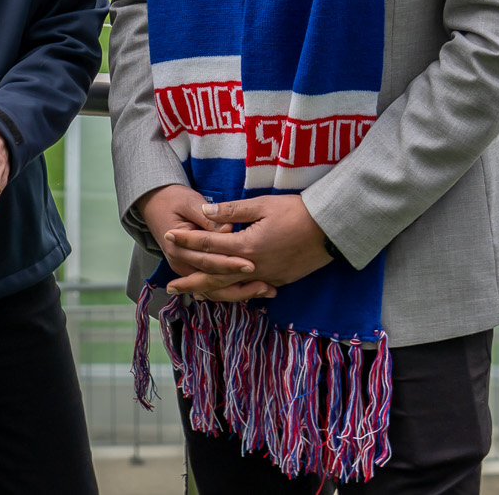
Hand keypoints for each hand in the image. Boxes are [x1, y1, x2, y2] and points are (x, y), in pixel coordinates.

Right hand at [134, 184, 270, 301]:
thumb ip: (208, 218)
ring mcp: (188, 269)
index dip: (230, 264)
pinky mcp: (195, 269)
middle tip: (265, 285)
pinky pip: (215, 286)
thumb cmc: (174, 200)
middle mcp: (181, 264)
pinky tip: (255, 290)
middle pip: (213, 281)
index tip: (252, 264)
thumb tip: (228, 229)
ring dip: (240, 293)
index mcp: (178, 248)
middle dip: (240, 285)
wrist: (155, 204)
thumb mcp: (190, 203)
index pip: (207, 261)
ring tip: (266, 291)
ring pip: (214, 290)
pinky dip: (233, 290)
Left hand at [164, 195, 332, 299]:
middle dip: (190, 280)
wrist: (330, 230)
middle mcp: (253, 267)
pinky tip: (226, 293)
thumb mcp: (261, 205)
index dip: (187, 240)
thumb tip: (204, 212)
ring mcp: (266, 277)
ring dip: (210, 291)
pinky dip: (233, 293)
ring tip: (193, 294)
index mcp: (245, 247)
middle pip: (214, 276)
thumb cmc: (296, 212)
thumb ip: (231, 211)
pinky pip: (250, 291)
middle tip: (170, 286)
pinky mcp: (278, 281)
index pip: (208, 245)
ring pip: (231, 289)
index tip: (168, 237)